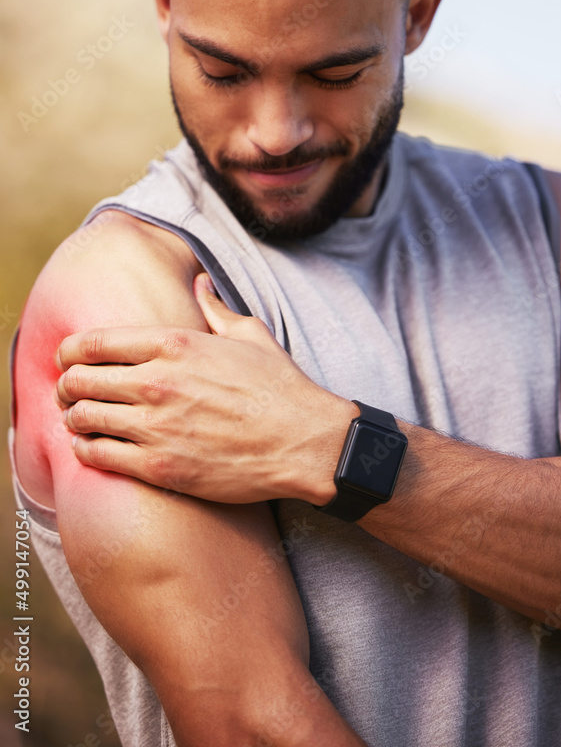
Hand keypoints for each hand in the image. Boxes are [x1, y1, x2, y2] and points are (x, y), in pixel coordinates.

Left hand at [56, 273, 352, 503]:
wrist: (305, 442)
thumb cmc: (280, 387)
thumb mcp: (250, 334)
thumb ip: (215, 307)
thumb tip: (200, 281)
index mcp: (174, 344)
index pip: (93, 342)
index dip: (70, 351)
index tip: (68, 358)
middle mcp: (157, 382)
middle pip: (79, 380)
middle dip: (68, 385)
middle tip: (71, 391)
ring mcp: (156, 427)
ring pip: (83, 419)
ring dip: (75, 418)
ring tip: (81, 420)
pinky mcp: (160, 467)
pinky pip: (98, 457)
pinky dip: (86, 451)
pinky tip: (94, 447)